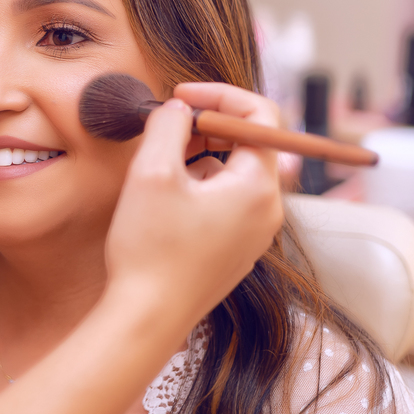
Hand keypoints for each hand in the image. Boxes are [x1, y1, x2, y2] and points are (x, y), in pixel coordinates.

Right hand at [104, 83, 282, 327]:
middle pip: (249, 144)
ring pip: (234, 173)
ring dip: (200, 156)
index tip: (181, 95)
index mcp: (257, 187)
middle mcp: (266, 211)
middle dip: (207, 125)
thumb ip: (170, 125)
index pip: (261, 117)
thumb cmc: (150, 249)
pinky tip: (165, 199)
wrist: (146, 318)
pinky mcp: (235, 251)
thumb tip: (179, 110)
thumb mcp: (153, 171)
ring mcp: (253, 235)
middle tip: (167, 125)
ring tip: (160, 165)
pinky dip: (201, 186)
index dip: (220, 95)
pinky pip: (227, 201)